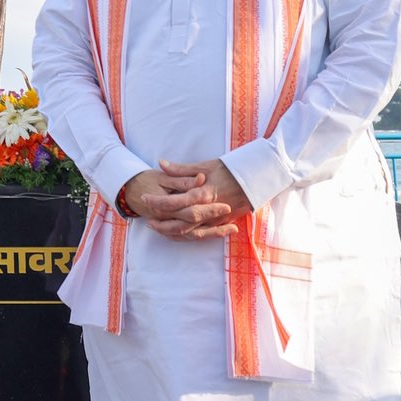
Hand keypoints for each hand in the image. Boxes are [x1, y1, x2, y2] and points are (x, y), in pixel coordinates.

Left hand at [117, 161, 250, 240]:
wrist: (256, 179)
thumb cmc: (230, 169)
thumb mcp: (205, 165)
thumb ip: (182, 169)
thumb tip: (161, 164)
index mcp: (202, 193)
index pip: (174, 202)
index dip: (157, 202)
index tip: (144, 198)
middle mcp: (209, 210)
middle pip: (180, 223)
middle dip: (162, 224)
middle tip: (147, 220)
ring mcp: (216, 220)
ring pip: (190, 233)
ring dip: (172, 233)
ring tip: (158, 229)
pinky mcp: (222, 223)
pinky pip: (202, 235)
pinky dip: (187, 236)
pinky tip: (176, 234)